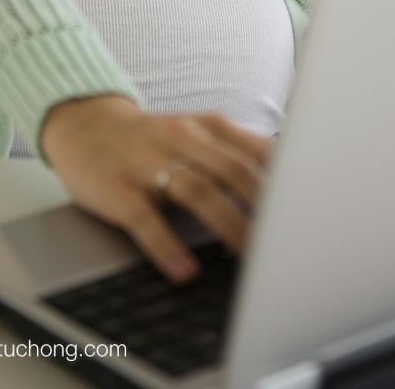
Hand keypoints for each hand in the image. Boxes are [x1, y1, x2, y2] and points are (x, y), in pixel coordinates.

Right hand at [39, 94, 274, 282]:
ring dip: (226, 225)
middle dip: (263, 207)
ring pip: (196, 191)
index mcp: (207, 126)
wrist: (85, 123)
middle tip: (288, 242)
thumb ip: (241, 152)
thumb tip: (293, 179)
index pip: (255, 151)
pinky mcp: (118, 188)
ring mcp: (148, 162)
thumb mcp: (198, 133)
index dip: (284, 181)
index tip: (309, 208)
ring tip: (249, 258)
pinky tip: (183, 270)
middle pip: (231, 169)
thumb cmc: (154, 138)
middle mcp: (181, 137)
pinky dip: (166, 246)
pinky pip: (145, 219)